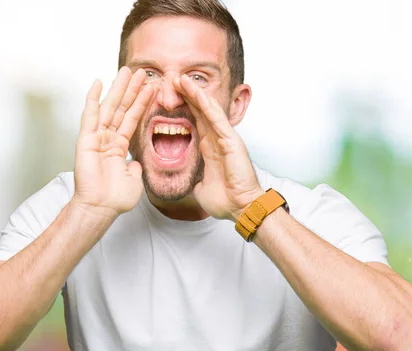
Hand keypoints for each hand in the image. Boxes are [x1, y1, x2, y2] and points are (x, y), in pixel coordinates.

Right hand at [72, 67, 153, 217]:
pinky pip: (90, 116)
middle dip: (132, 90)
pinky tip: (98, 84)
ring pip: (109, 107)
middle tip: (141, 72)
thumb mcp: (135, 179)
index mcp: (119, 146)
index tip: (151, 88)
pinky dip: (93, 99)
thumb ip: (136, 167)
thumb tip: (136, 162)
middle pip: (122, 108)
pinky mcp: (86, 139)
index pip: (132, 119)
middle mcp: (107, 138)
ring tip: (127, 71)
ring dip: (119, 89)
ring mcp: (96, 137)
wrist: (101, 207)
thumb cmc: (116, 198)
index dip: (142, 103)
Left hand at [173, 75, 263, 220]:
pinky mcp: (231, 141)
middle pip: (201, 112)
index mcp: (210, 149)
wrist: (240, 209)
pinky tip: (196, 93)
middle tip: (173, 80)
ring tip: (181, 79)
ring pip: (208, 111)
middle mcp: (218, 140)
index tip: (170, 97)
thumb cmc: (225, 202)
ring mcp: (225, 139)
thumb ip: (195, 180)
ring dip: (195, 94)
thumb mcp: (201, 189)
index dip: (184, 109)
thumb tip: (189, 183)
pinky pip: (217, 119)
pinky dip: (206, 105)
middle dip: (188, 96)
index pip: (195, 123)